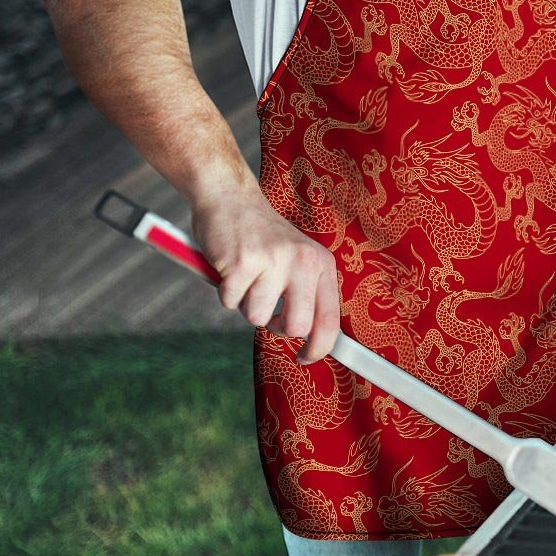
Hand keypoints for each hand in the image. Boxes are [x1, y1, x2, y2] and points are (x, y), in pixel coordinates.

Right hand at [191, 191, 339, 364]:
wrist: (230, 198)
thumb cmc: (263, 237)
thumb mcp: (297, 259)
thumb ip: (307, 294)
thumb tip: (313, 341)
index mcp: (321, 263)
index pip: (330, 319)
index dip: (320, 348)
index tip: (305, 358)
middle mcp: (303, 261)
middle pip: (296, 326)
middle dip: (276, 327)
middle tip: (266, 309)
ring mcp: (273, 261)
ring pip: (257, 318)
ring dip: (245, 304)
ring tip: (247, 277)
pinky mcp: (242, 262)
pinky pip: (230, 302)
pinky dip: (225, 291)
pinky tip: (230, 268)